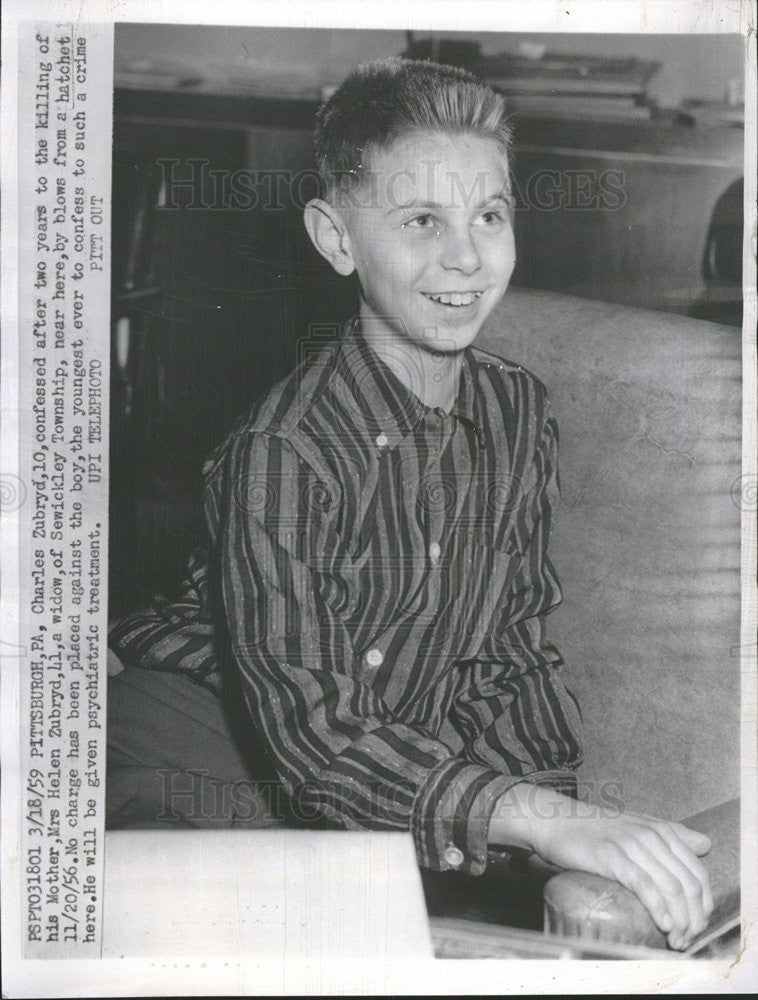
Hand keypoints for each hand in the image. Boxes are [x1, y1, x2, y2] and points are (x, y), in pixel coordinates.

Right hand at [490, 784, 712, 949]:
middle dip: (694, 918)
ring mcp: (632, 845)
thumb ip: (671, 834)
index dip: (703, 904)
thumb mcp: (637, 824)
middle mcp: (651, 835)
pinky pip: (644, 886)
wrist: (555, 819)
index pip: (697, 872)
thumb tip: (705, 844)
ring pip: (671, 888)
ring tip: (676, 940)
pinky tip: (663, 925)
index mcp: (661, 830)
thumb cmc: (595, 828)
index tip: (696, 926)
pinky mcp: (612, 857)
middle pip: (688, 884)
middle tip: (686, 940)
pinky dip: (659, 910)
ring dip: (679, 921)